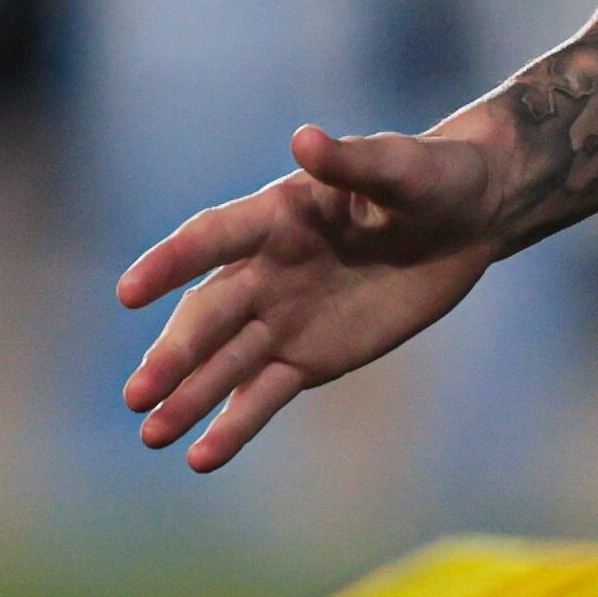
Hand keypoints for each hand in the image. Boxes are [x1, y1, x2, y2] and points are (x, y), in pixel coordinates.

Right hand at [116, 122, 510, 470]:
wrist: (468, 219)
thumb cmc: (431, 178)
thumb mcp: (403, 167)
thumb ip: (353, 162)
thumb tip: (305, 139)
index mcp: (277, 215)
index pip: (212, 239)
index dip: (170, 263)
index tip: (129, 293)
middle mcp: (265, 270)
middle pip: (208, 316)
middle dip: (173, 355)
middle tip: (136, 395)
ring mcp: (282, 318)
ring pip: (225, 363)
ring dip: (187, 398)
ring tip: (151, 435)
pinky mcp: (309, 358)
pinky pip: (263, 395)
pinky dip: (233, 424)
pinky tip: (200, 458)